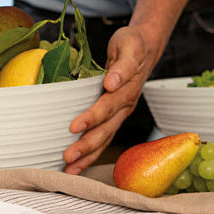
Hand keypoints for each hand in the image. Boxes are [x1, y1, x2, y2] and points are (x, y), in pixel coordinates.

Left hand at [63, 25, 157, 174]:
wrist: (145, 48)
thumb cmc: (133, 44)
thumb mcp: (129, 46)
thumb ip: (122, 65)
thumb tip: (111, 82)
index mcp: (127, 89)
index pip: (107, 106)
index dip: (92, 117)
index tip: (74, 127)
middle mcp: (125, 105)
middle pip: (106, 129)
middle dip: (86, 145)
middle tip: (68, 157)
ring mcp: (121, 114)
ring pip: (105, 139)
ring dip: (88, 156)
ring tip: (70, 169)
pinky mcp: (115, 117)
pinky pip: (104, 138)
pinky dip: (90, 154)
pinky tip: (76, 165)